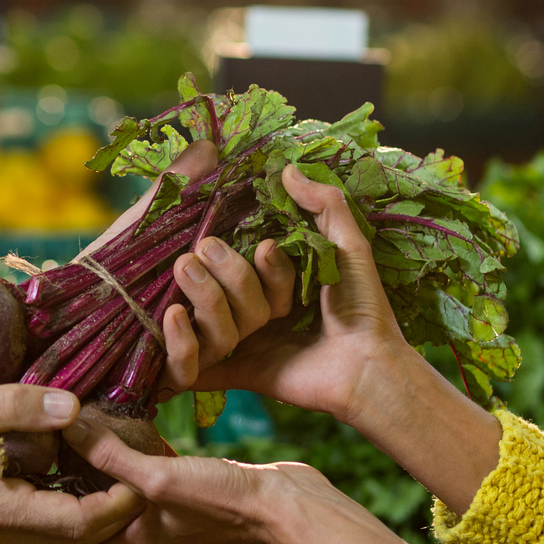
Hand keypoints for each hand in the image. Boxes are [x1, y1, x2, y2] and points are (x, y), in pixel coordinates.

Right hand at [0, 380, 141, 543]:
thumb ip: (17, 405)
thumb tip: (73, 405)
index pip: (79, 525)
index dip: (119, 503)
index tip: (139, 470)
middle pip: (77, 540)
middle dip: (116, 511)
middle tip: (140, 470)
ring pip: (58, 541)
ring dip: (92, 513)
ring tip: (114, 470)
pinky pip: (36, 533)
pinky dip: (64, 511)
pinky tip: (71, 476)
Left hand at [61, 413, 313, 543]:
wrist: (287, 505)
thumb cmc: (223, 500)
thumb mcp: (159, 477)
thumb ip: (113, 456)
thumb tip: (68, 427)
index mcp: (136, 539)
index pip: (78, 538)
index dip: (53, 514)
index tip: (33, 474)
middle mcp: (150, 529)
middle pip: (98, 511)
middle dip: (75, 484)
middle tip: (53, 445)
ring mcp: (172, 510)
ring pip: (126, 489)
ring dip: (108, 464)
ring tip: (85, 429)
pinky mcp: (192, 488)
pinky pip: (153, 472)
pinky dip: (140, 452)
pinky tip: (137, 424)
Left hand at [86, 141, 298, 397]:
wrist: (63, 305)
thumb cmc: (115, 264)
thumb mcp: (147, 221)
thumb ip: (179, 188)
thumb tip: (208, 146)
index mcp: (228, 293)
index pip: (274, 291)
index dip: (279, 272)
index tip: (267, 244)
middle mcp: (220, 326)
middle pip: (256, 313)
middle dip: (237, 277)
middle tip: (205, 245)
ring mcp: (196, 354)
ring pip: (227, 338)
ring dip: (209, 299)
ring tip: (183, 265)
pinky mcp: (164, 377)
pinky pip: (187, 368)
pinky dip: (182, 341)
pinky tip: (168, 314)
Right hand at [190, 166, 411, 423]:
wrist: (367, 367)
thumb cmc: (363, 308)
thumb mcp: (348, 247)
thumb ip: (325, 205)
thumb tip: (287, 168)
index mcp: (274, 282)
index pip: (242, 258)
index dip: (240, 249)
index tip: (254, 241)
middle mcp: (251, 311)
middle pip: (220, 286)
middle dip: (217, 268)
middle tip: (204, 250)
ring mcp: (238, 345)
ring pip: (205, 317)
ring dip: (201, 295)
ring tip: (191, 269)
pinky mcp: (230, 375)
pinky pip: (190, 365)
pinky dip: (178, 344)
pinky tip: (176, 316)